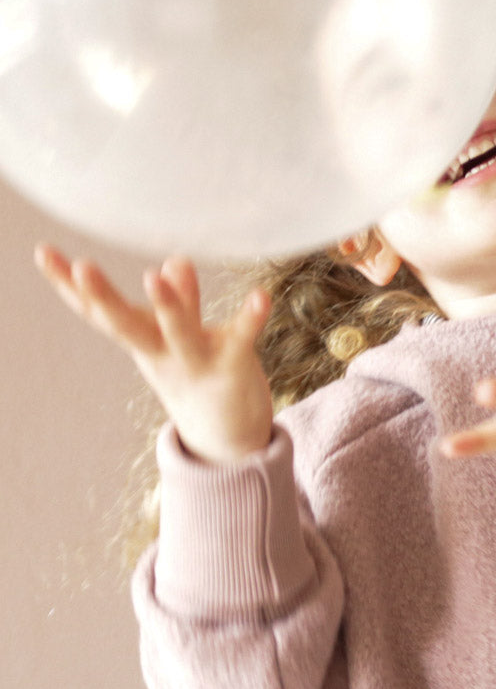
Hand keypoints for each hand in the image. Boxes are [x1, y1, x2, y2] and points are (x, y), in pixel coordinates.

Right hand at [35, 245, 273, 463]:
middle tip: (81, 267)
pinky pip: (241, 339)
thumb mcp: (179, 337)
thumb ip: (180, 300)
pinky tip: (261, 296)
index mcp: (142, 342)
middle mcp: (162, 353)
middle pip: (126, 325)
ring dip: (167, 305)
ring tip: (153, 276)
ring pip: (178, 333)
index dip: (69, 286)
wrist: (228, 436)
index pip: (98, 312)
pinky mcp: (233, 366)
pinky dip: (250, 319)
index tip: (42, 252)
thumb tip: (175, 261)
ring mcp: (196, 361)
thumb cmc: (198, 374)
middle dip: (102, 298)